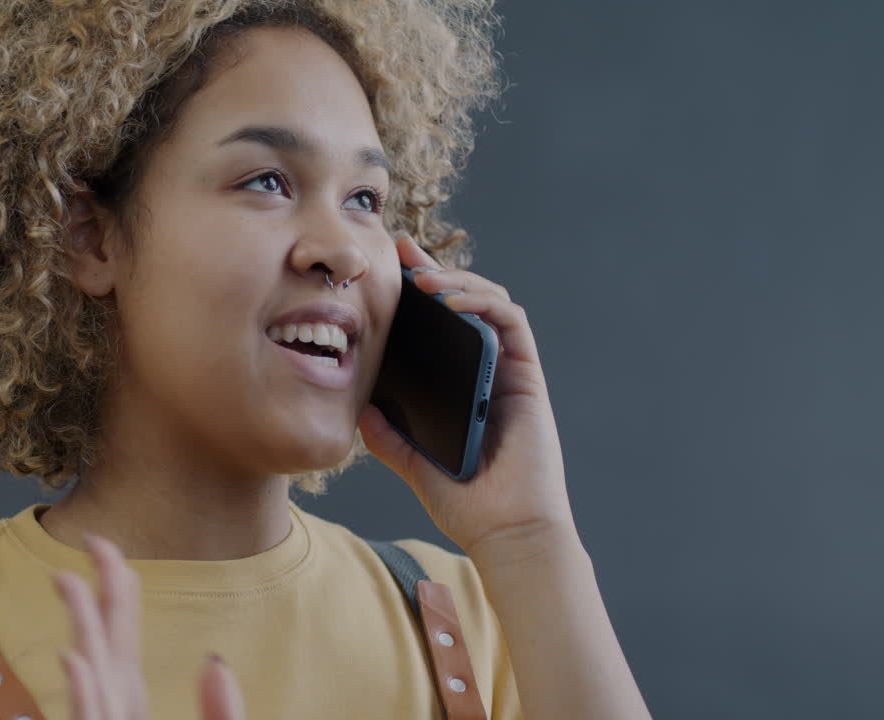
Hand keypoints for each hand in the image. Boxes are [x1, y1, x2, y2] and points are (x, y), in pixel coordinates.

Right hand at [52, 533, 245, 718]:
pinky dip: (82, 692)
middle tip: (91, 539)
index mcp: (131, 700)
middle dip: (97, 590)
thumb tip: (215, 662)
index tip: (105, 548)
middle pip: (105, 641)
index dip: (117, 586)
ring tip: (67, 578)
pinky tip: (74, 658)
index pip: (121, 633)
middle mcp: (114, 707)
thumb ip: (219, 710)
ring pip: (93, 677)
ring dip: (81, 625)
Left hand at [358, 233, 576, 557]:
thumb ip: (387, 436)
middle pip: (463, 304)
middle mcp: (485, 371)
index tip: (386, 270)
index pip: (438, 328)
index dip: (416, 294)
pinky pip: (510, 322)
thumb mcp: (411, 461)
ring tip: (421, 276)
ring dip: (456, 280)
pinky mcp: (526, 375)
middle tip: (401, 250)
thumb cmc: (465, 501)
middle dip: (433, 270)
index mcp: (458, 385)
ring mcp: (507, 370)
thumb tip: (357, 408)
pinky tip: (451, 299)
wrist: (504, 530)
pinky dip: (483, 302)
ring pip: (489, 302)